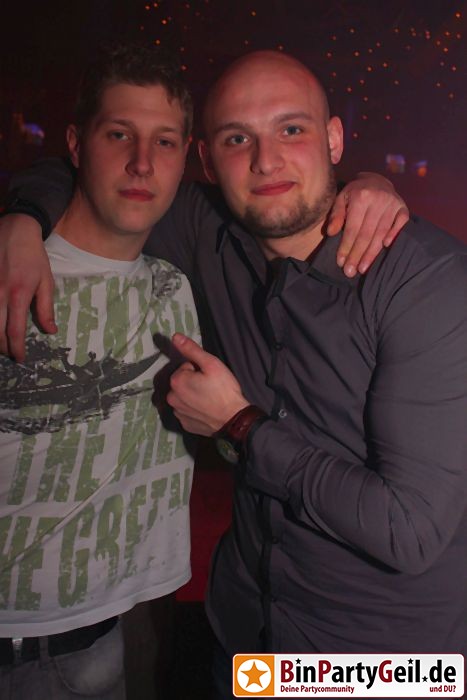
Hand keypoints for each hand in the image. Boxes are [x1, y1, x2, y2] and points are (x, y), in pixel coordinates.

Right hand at [0, 214, 55, 360]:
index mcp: (18, 296)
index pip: (14, 332)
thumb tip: (50, 331)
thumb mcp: (46, 282)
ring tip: (2, 343)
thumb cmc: (33, 257)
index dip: (17, 349)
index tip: (21, 358)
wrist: (15, 230)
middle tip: (11, 353)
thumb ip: (46, 308)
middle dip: (3, 347)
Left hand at [167, 333, 248, 435]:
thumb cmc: (224, 390)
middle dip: (193, 383)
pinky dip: (194, 410)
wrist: (234, 419)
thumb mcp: (211, 364)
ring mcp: (178, 413)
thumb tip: (175, 337)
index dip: (198, 370)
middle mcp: (172, 398)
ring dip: (193, 396)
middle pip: (182, 383)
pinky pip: (187, 412)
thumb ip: (191, 350)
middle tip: (210, 387)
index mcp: (176, 381)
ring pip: (184, 397)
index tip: (209, 377)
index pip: (185, 368)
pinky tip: (207, 410)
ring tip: (210, 399)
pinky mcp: (185, 425)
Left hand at [326, 172, 408, 276]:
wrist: (376, 180)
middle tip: (350, 272)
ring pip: (381, 233)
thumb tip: (331, 233)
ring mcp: (392, 204)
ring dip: (372, 253)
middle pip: (367, 234)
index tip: (341, 262)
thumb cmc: (355, 193)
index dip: (346, 246)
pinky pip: (401, 224)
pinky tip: (386, 247)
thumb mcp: (341, 199)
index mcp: (360, 197)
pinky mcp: (403, 207)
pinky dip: (394, 235)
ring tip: (363, 268)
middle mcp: (378, 200)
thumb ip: (336, 215)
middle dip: (358, 254)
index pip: (353, 228)